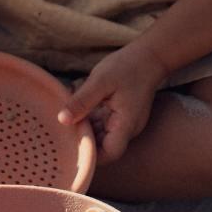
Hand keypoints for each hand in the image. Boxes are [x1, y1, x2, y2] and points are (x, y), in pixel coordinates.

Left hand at [58, 42, 168, 163]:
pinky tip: (78, 111)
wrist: (149, 56)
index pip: (109, 154)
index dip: (90, 155)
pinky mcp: (122, 115)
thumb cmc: (126, 67)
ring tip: (67, 120)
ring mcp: (126, 123)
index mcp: (126, 124)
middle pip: (104, 147)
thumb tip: (62, 120)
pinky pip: (105, 125)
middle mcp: (128, 129)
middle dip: (84, 142)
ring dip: (86, 130)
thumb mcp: (100, 81)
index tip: (71, 146)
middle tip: (63, 132)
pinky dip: (91, 121)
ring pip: (103, 136)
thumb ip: (82, 102)